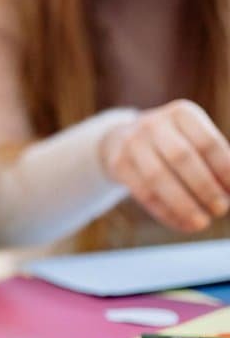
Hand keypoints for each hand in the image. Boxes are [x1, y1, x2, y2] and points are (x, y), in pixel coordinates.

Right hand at [101, 99, 229, 232]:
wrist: (121, 140)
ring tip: (201, 223)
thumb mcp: (192, 138)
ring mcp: (132, 143)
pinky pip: (143, 192)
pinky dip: (164, 212)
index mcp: (182, 113)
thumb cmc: (172, 144)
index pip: (207, 143)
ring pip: (158, 177)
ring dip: (182, 204)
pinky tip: (181, 224)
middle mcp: (154, 124)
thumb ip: (216, 160)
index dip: (223, 169)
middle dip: (204, 187)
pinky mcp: (118, 164)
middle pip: (182, 158)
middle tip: (221, 210)